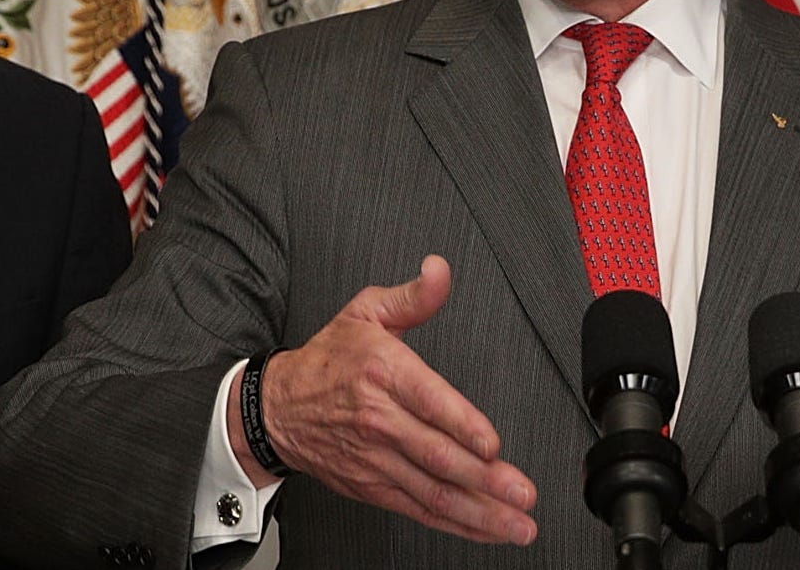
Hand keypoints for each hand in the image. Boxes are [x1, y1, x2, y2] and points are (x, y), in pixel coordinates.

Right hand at [228, 254, 537, 545]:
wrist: (276, 408)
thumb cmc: (327, 359)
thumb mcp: (366, 311)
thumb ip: (413, 297)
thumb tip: (439, 271)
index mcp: (384, 373)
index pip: (428, 402)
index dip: (463, 426)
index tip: (493, 445)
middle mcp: (381, 421)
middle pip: (438, 455)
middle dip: (486, 480)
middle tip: (523, 492)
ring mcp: (378, 459)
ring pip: (434, 491)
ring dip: (480, 512)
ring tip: (518, 524)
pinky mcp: (374, 486)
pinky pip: (419, 508)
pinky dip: (455, 523)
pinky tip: (485, 528)